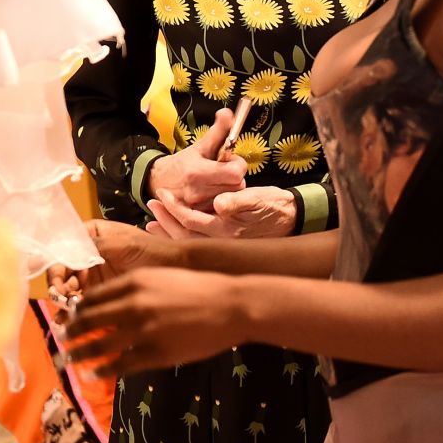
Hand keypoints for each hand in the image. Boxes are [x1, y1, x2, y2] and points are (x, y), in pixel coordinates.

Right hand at [47, 221, 177, 306]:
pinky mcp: (102, 294)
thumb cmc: (153, 250)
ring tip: (64, 318)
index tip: (57, 282)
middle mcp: (87, 254)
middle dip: (58, 288)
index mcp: (91, 235)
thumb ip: (96, 248)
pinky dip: (74, 313)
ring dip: (63, 303)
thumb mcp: (124, 245)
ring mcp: (93, 275)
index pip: (64, 249)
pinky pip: (82, 303)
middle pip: (63, 272)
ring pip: (69, 290)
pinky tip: (70, 322)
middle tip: (61, 302)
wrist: (178, 268)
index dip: (56, 266)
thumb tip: (68, 253)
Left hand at [65, 266, 243, 375]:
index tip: (68, 317)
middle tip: (60, 338)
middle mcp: (133, 305)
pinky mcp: (154, 354)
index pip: (94, 296)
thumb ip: (136, 288)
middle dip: (71, 331)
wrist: (229, 305)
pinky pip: (120, 365)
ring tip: (68, 360)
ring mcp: (143, 331)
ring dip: (79, 354)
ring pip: (99, 345)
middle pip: (90, 320)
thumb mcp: (162, 278)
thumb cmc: (198, 288)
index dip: (77, 308)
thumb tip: (112, 302)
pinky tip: (94, 374)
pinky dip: (103, 370)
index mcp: (135, 282)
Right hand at [146, 109, 246, 209]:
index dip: (237, 164)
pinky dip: (221, 203)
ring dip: (229, 191)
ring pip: (230, 200)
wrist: (157, 181)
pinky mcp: (196, 218)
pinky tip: (215, 195)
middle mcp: (198, 192)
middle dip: (235, 178)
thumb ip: (218, 130)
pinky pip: (221, 211)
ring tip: (218, 184)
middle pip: (236, 187)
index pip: (235, 173)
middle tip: (225, 172)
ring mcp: (197, 208)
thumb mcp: (200, 146)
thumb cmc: (183, 163)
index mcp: (199, 172)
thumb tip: (228, 113)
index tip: (230, 161)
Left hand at [148, 185, 295, 238]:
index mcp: (227, 232)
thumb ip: (237, 201)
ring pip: (187, 243)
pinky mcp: (224, 245)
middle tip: (151, 203)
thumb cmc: (273, 205)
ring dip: (168, 231)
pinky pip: (195, 244)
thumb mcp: (257, 198)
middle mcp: (222, 244)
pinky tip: (171, 231)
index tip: (161, 195)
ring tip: (152, 222)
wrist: (291, 217)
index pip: (190, 222)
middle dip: (165, 220)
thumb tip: (219, 204)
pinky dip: (179, 237)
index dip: (174, 208)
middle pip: (183, 236)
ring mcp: (222, 247)